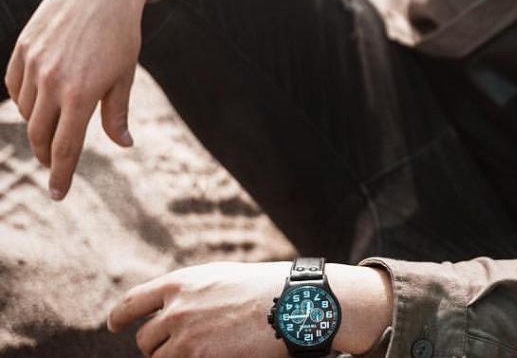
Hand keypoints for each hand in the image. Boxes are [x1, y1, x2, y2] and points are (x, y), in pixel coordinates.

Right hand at [3, 0, 166, 199]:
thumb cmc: (122, 34)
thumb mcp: (125, 75)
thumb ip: (116, 113)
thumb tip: (123, 144)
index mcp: (81, 94)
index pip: (65, 148)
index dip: (61, 174)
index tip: (58, 194)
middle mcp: (51, 82)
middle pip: (40, 135)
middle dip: (46, 155)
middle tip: (55, 165)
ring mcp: (33, 64)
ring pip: (25, 111)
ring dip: (37, 125)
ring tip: (52, 129)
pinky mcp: (22, 48)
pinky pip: (14, 86)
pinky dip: (23, 100)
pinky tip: (37, 102)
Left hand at [107, 261, 290, 357]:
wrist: (291, 304)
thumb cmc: (263, 288)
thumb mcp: (220, 277)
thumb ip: (189, 290)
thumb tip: (167, 308)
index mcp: (180, 283)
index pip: (132, 303)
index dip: (120, 316)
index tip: (115, 325)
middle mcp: (176, 310)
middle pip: (145, 338)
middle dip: (157, 344)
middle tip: (179, 345)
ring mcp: (185, 338)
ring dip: (173, 357)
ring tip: (200, 350)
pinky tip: (214, 353)